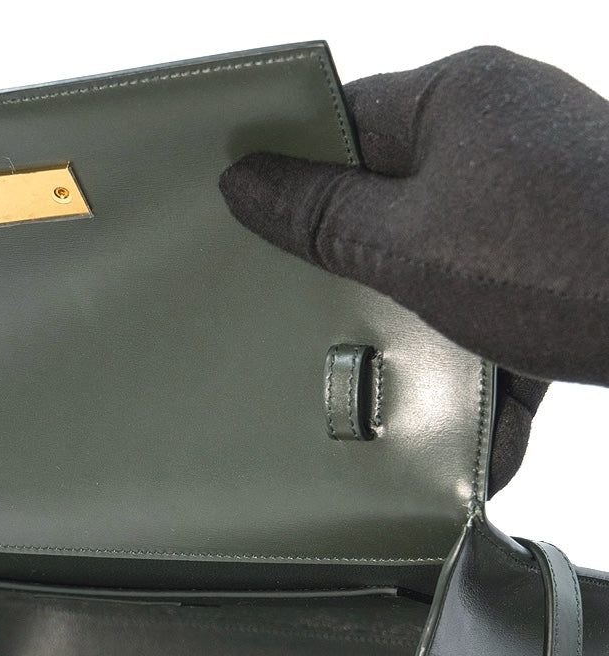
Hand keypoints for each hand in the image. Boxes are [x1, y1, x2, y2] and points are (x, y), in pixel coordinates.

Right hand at [219, 47, 608, 492]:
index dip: (286, 169)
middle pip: (384, 190)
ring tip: (386, 366)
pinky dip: (473, 346)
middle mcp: (499, 131)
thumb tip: (245, 180)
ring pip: (434, 251)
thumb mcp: (411, 244)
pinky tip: (466, 403)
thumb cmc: (568, 262)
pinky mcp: (560, 251)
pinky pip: (491, 293)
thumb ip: (321, 214)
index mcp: (458, 98)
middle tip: (300, 304)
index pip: (340, 118)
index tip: (240, 217)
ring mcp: (535, 192)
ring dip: (411, 316)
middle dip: (347, 259)